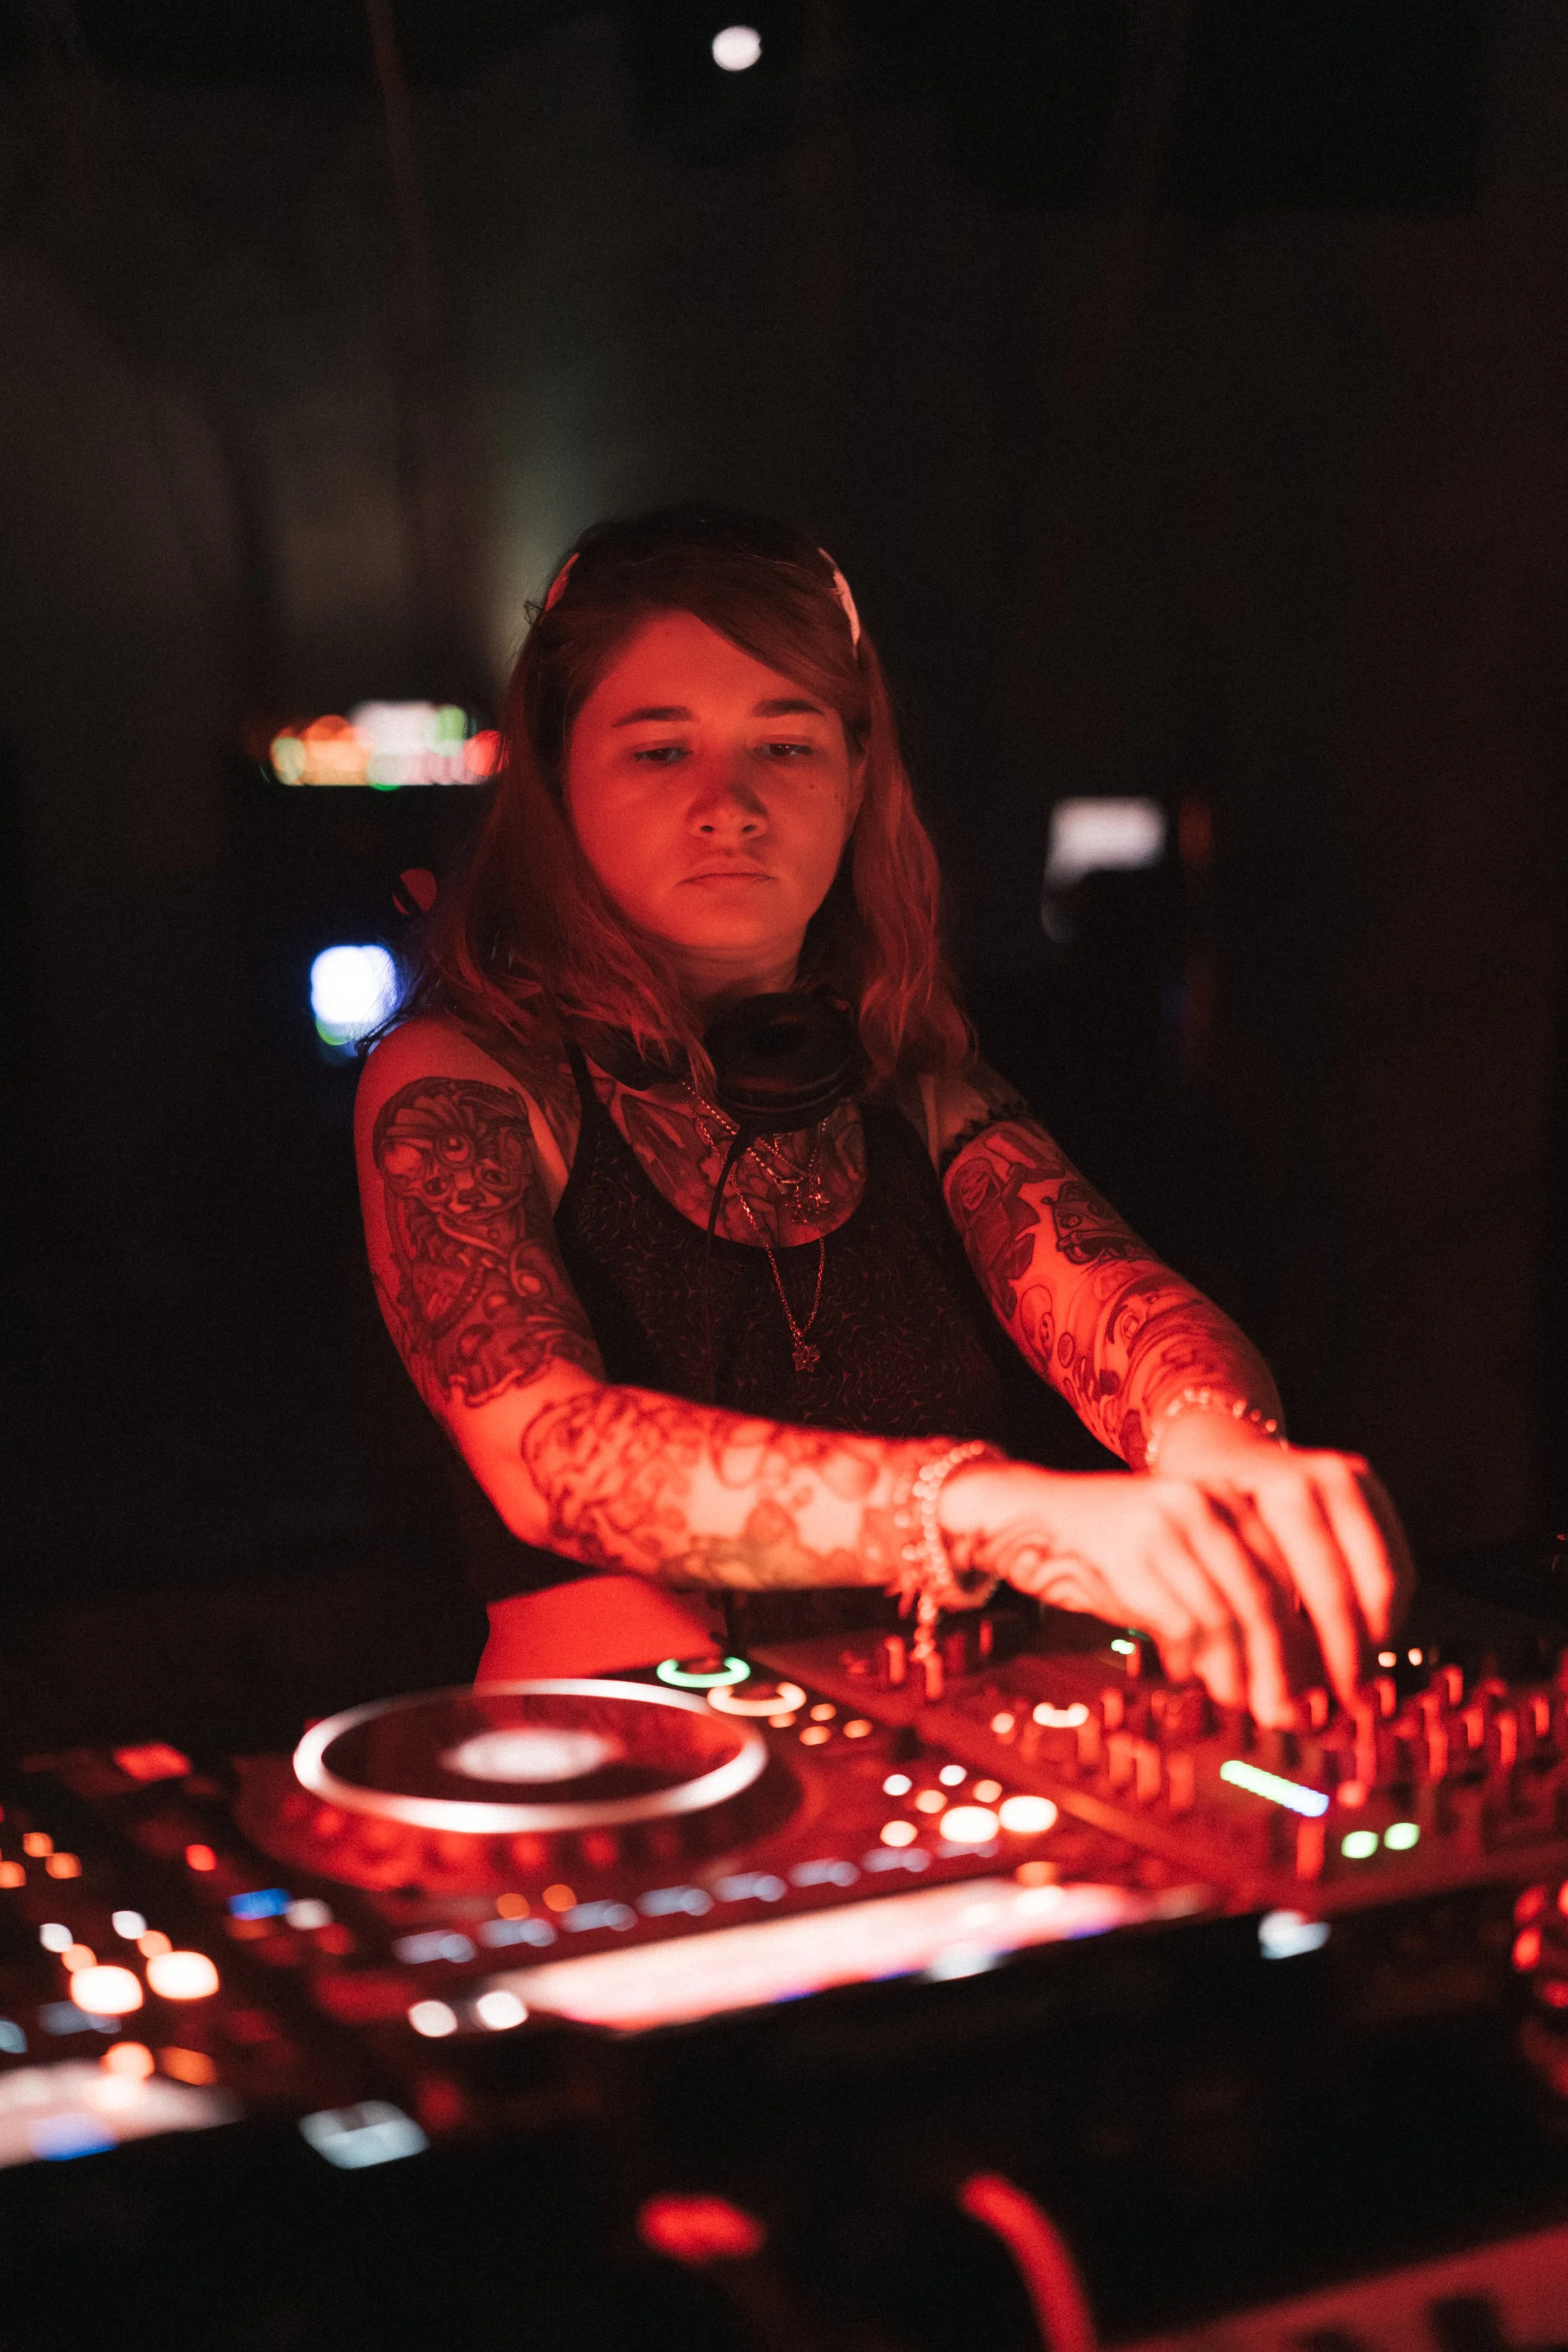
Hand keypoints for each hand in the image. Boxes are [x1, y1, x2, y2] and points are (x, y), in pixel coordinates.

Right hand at [940, 1450, 1412, 1725]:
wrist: (1031, 1515)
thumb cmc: (1117, 1549)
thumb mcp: (1186, 1552)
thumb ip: (1235, 1594)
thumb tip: (1288, 1682)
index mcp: (1230, 1497)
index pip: (1299, 1574)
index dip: (1318, 1639)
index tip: (1330, 1688)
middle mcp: (1204, 1503)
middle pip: (1270, 1599)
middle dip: (1288, 1667)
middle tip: (1295, 1715)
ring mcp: (1165, 1526)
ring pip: (1227, 1616)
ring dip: (1241, 1673)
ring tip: (1243, 1703)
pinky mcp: (1128, 1555)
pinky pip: (1180, 1622)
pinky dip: (1193, 1661)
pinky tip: (1190, 1677)